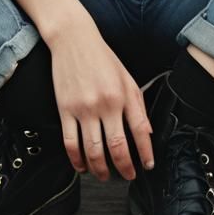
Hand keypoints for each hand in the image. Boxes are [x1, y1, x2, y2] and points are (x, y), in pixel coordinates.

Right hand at [47, 18, 154, 181]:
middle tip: (128, 175)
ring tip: (104, 175)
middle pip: (116, 147)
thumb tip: (146, 131)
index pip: (139, 130)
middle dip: (124, 168)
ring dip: (100, 169)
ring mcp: (83, 108)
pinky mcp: (65, 110)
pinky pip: (70, 143)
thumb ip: (137, 104)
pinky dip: (76, 160)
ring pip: (93, 151)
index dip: (145, 152)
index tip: (148, 164)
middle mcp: (104, 103)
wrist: (73, 39)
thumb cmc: (100, 56)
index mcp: (122, 94)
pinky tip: (82, 165)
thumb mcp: (126, 76)